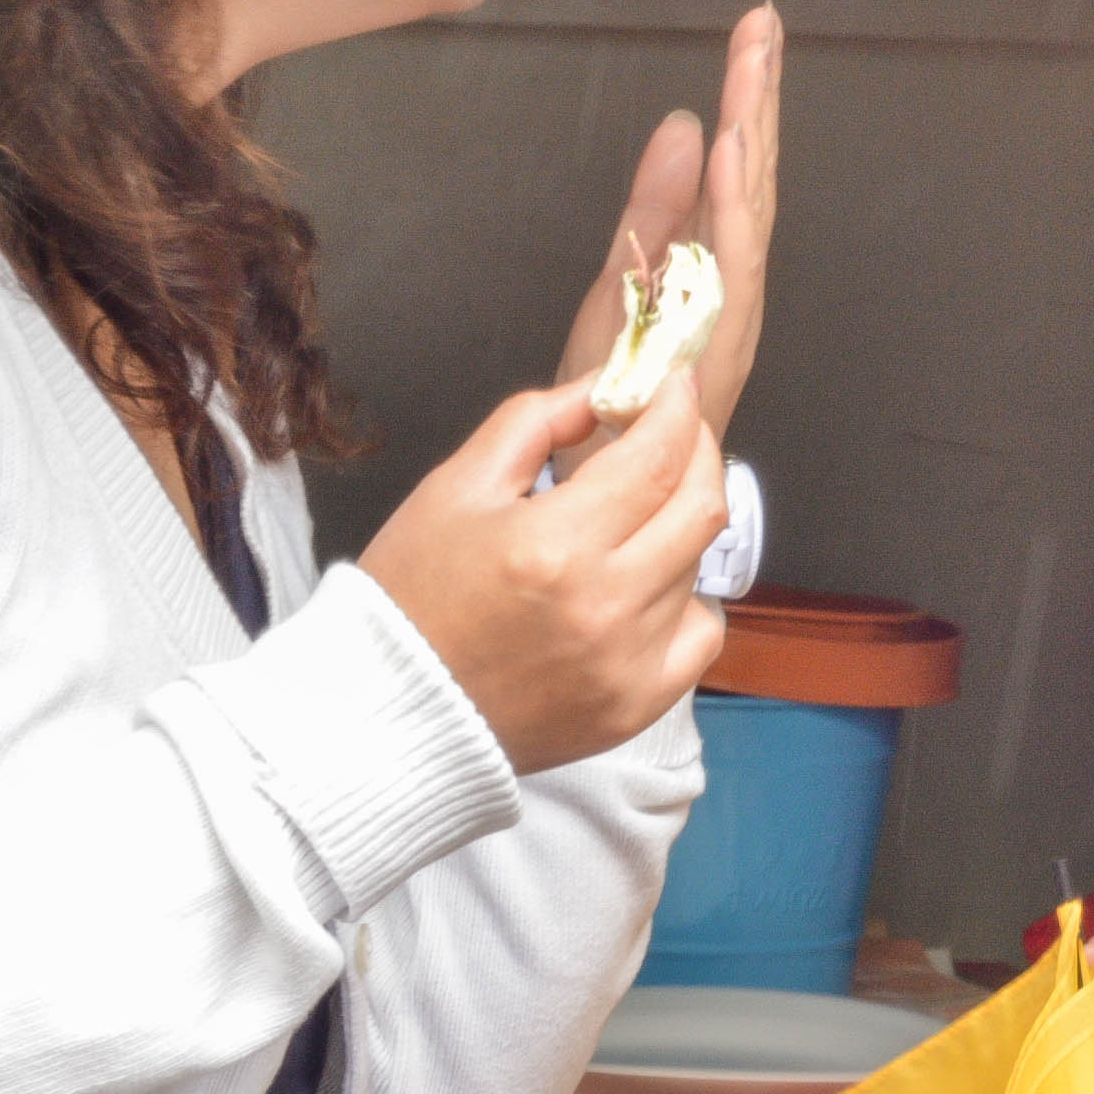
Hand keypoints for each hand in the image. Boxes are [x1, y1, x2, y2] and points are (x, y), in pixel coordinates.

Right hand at [358, 376, 729, 773]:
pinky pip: (701, 635)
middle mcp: (603, 606)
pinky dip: (687, 601)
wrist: (392, 709)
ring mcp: (627, 664)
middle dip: (698, 452)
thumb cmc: (413, 595)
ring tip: (631, 518)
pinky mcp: (636, 707)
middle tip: (674, 433)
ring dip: (677, 526)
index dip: (677, 408)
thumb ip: (537, 420)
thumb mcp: (457, 486)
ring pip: (700, 567)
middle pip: (702, 508)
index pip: (657, 457)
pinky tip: (644, 587)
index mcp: (552, 544)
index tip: (674, 384)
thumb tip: (607, 387)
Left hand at [549, 3, 785, 434]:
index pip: (737, 166)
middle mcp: (735, 284)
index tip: (754, 32)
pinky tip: (729, 148)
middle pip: (753, 176)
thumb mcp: (624, 276)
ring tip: (752, 70)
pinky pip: (728, 261)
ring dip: (752, 134)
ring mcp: (729, 313)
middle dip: (759, 97)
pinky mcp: (714, 342)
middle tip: (763, 26)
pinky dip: (730, 201)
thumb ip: (657, 203)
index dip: (750, 97)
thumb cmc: (619, 390)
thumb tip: (685, 123)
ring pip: (748, 208)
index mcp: (716, 262)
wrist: (610, 477)